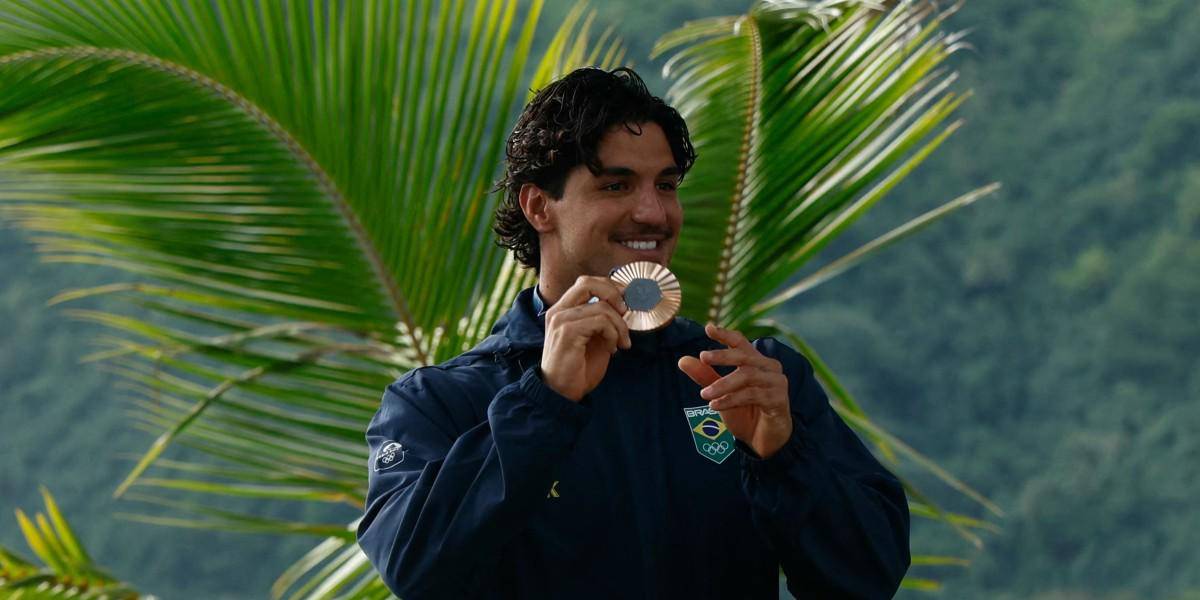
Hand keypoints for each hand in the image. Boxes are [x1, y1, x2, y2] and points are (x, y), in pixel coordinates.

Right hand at [540, 276, 631, 401]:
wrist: (561, 394)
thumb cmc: (578, 369)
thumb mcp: (595, 338)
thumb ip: (603, 320)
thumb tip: (625, 305)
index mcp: (562, 310)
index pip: (586, 283)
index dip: (610, 287)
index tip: (626, 301)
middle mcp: (558, 311)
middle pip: (589, 283)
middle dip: (615, 294)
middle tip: (626, 312)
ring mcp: (561, 320)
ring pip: (603, 307)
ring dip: (620, 326)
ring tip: (620, 343)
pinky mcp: (567, 332)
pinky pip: (601, 321)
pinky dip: (614, 334)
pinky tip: (612, 349)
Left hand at [677, 323, 792, 458]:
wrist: (763, 440)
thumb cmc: (745, 413)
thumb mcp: (721, 394)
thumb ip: (705, 377)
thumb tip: (683, 360)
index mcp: (755, 362)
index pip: (740, 342)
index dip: (725, 334)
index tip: (708, 328)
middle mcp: (769, 368)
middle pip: (744, 356)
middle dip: (722, 356)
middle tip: (703, 358)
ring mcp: (776, 383)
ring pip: (747, 376)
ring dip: (723, 384)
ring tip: (704, 394)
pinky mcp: (779, 399)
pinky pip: (752, 395)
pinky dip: (731, 400)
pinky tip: (715, 406)